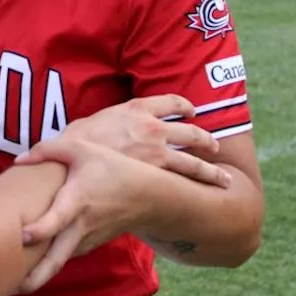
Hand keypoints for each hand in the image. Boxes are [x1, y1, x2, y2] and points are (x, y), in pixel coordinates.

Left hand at [12, 137, 230, 293]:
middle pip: (58, 257)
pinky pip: (65, 256)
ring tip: (13, 286)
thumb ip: (47, 150)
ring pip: (60, 261)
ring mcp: (86, 239)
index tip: (23, 236)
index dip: (42, 228)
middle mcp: (81, 225)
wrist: (148, 196)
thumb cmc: (112, 168)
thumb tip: (17, 162)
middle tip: (13, 288)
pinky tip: (29, 271)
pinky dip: (48, 265)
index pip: (59, 218)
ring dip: (39, 275)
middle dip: (37, 276)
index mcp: (78, 199)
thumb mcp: (82, 149)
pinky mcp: (88, 246)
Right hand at [54, 95, 226, 186]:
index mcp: (136, 109)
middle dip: (206, 139)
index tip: (192, 111)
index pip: (171, 101)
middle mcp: (152, 127)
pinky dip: (195, 186)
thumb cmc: (74, 142)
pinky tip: (203, 193)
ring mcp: (157, 152)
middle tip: (215, 146)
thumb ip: (108, 122)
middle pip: (191, 131)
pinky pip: (182, 180)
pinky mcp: (156, 175)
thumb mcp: (91, 121)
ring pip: (194, 160)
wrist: (71, 161)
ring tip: (223, 178)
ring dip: (211, 170)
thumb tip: (103, 128)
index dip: (185, 105)